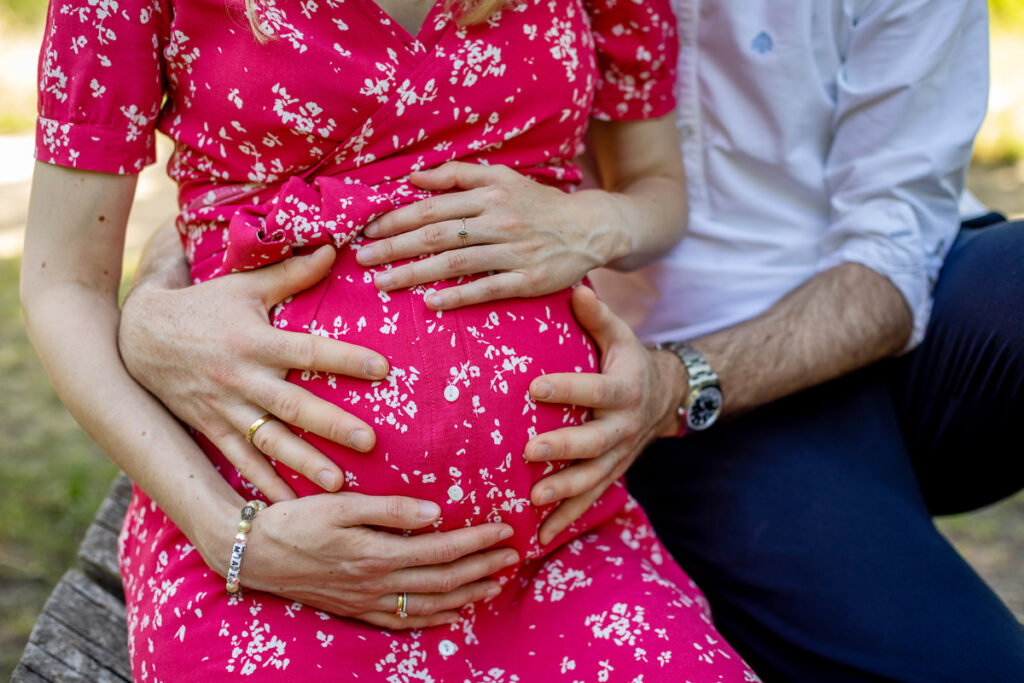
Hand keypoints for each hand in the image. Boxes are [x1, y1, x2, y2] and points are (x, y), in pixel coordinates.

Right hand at [119, 245, 388, 500]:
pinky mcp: (212, 428)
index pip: (308, 350)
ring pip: (270, 441)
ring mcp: (226, 408)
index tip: (382, 369)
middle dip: (330, 425)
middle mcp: (242, 378)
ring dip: (303, 464)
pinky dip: (263, 483)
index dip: (345, 359)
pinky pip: (241, 460)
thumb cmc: (204, 307)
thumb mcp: (245, 286)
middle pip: (293, 405)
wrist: (139, 337)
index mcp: (256, 341)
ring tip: (338, 484)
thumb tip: (334, 248)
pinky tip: (289, 505)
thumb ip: (291, 272)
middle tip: (369, 441)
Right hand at [210, 492, 518, 629]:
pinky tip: (451, 614)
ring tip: (495, 584)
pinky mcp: (357, 611)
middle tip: (513, 556)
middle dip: (483, 569)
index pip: (442, 549)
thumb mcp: (341, 504)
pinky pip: (403, 622)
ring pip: (429, 605)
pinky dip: (433, 619)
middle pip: (444, 580)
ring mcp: (368, 602)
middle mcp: (378, 583)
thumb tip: (435, 512)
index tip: (504, 530)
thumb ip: (390, 508)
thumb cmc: (297, 520)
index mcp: (378, 554)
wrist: (255, 554)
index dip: (477, 541)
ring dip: (467, 595)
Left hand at [355, 162, 627, 309]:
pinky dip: (457, 296)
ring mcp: (514, 252)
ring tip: (383, 284)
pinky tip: (431, 303)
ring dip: (415, 274)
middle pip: (437, 235)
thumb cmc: (537, 204)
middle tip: (363, 260)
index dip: (397, 219)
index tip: (368, 231)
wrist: (589, 228)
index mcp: (489, 194)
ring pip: (455, 263)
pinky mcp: (529, 280)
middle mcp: (499, 221)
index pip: (433, 206)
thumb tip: (413, 178)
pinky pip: (487, 289)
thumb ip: (457, 175)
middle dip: (395, 247)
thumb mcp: (502, 177)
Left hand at [523, 286, 685, 544]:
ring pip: (593, 478)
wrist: (664, 399)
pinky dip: (566, 520)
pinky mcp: (611, 476)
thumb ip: (597, 317)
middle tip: (529, 450)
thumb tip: (574, 288)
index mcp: (623, 391)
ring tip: (534, 500)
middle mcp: (623, 428)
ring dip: (564, 492)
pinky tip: (539, 537)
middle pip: (594, 442)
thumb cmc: (628, 361)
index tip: (535, 386)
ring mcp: (618, 457)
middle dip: (563, 448)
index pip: (595, 390)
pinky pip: (589, 501)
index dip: (568, 389)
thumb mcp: (619, 336)